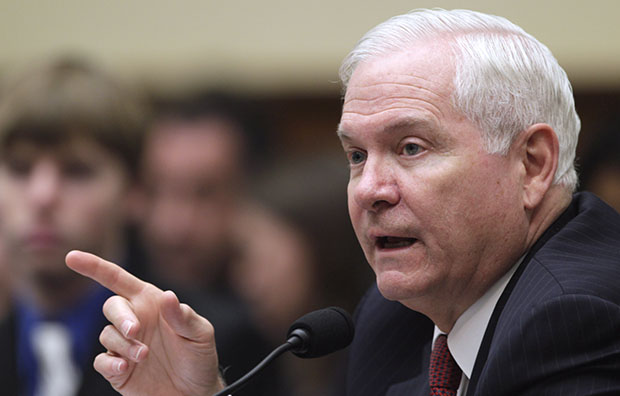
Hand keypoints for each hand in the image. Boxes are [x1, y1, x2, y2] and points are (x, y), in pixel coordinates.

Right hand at [66, 250, 225, 395]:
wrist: (196, 392)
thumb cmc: (199, 357)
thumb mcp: (200, 334)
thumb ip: (184, 316)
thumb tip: (169, 296)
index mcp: (152, 303)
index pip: (119, 280)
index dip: (95, 267)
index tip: (72, 257)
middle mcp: (135, 320)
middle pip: (111, 307)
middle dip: (120, 316)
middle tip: (135, 330)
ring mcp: (125, 345)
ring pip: (107, 335)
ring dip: (124, 345)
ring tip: (144, 356)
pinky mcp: (118, 369)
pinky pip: (102, 362)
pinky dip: (110, 364)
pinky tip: (125, 368)